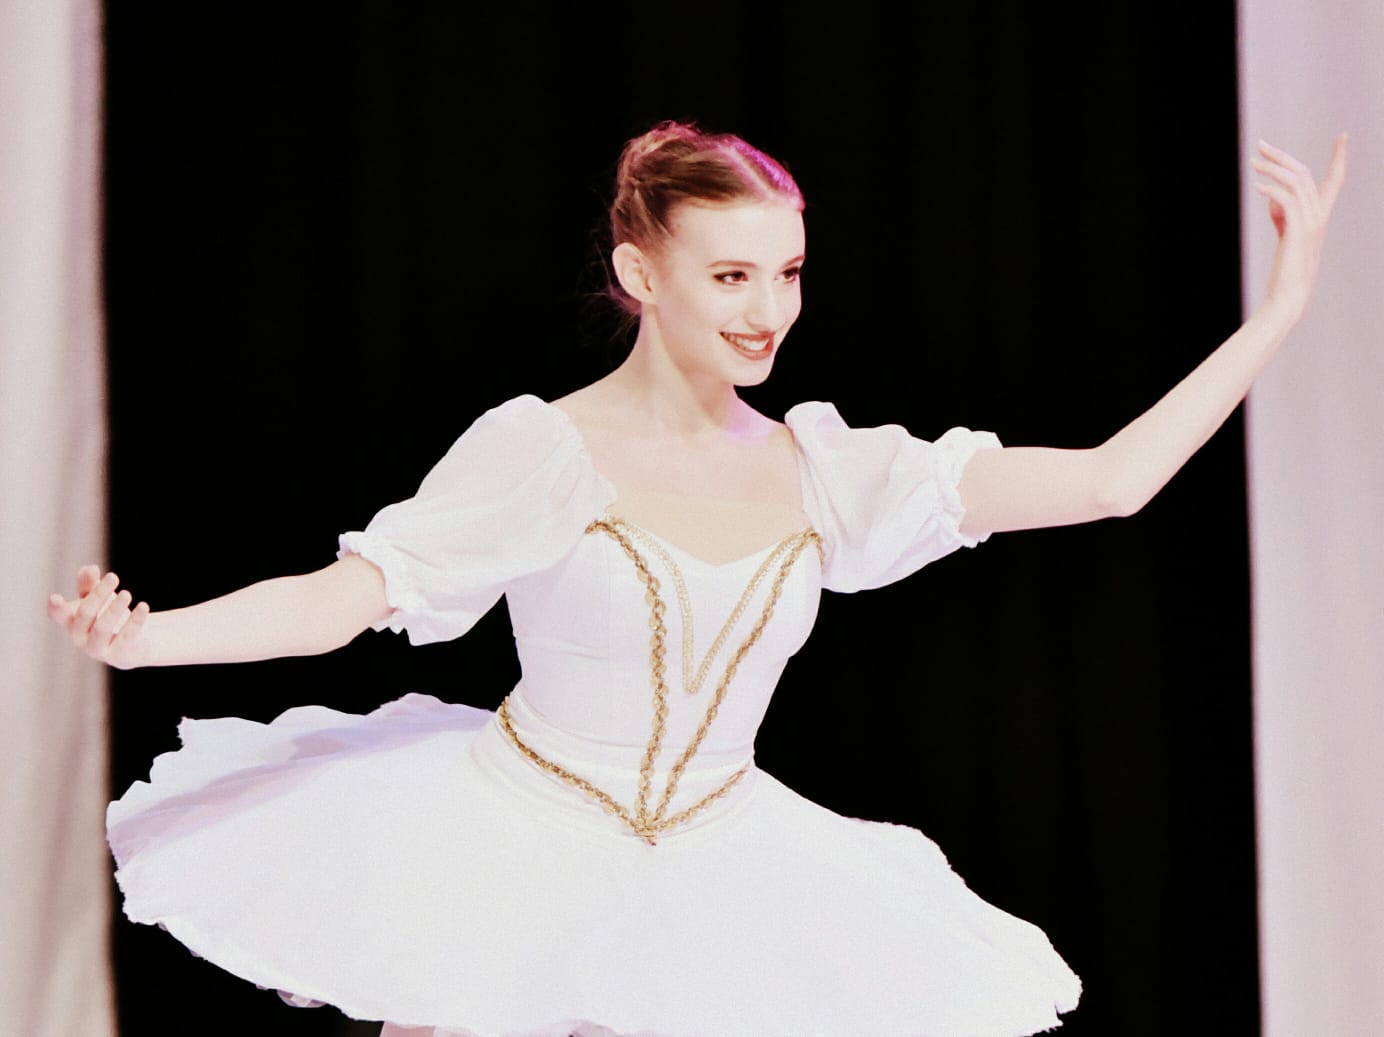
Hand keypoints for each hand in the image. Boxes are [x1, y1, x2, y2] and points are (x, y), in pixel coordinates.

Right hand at [48, 564, 150, 668]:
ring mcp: (97, 649)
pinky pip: (126, 637)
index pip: (59, 615)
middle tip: (113, 577)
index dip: (56, 608)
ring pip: (102, 628)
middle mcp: (80, 637)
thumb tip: (90, 569)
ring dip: (114, 609)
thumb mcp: (99, 598)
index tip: (54, 598)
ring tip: (126, 593)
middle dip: (99, 594)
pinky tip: (143, 606)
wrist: (132, 645)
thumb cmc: (108, 616)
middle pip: (85, 614)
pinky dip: (135, 620)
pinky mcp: (118, 655)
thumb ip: (90, 583)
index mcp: (71, 622)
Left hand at [1252, 134, 1347, 322]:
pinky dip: (1271, 188)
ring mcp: (1311, 223)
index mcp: (1320, 217)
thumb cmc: (1285, 271)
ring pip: (1295, 182)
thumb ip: (1282, 215)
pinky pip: (1286, 198)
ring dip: (1272, 168)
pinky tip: (1257, 187)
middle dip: (1283, 156)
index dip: (1340, 158)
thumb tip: (1271, 195)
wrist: (1288, 297)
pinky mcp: (1297, 231)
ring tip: (1252, 163)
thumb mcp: (1286, 236)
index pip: (1335, 181)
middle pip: (1305, 174)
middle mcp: (1320, 216)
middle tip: (1261, 145)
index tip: (1342, 136)